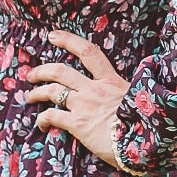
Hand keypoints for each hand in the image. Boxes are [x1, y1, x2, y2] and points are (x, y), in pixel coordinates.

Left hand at [24, 29, 131, 168]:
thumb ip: (129, 89)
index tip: (53, 36)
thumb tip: (142, 80)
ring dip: (36, 93)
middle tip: (32, 75)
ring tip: (30, 98)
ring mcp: (84, 105)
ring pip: (51, 91)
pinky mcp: (77, 124)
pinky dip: (42, 119)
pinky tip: (41, 125)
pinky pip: (52, 116)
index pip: (88, 52)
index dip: (68, 41)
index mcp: (110, 80)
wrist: (145, 141)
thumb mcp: (141, 97)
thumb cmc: (146, 122)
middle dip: (41, 71)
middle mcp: (93, 89)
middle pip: (60, 71)